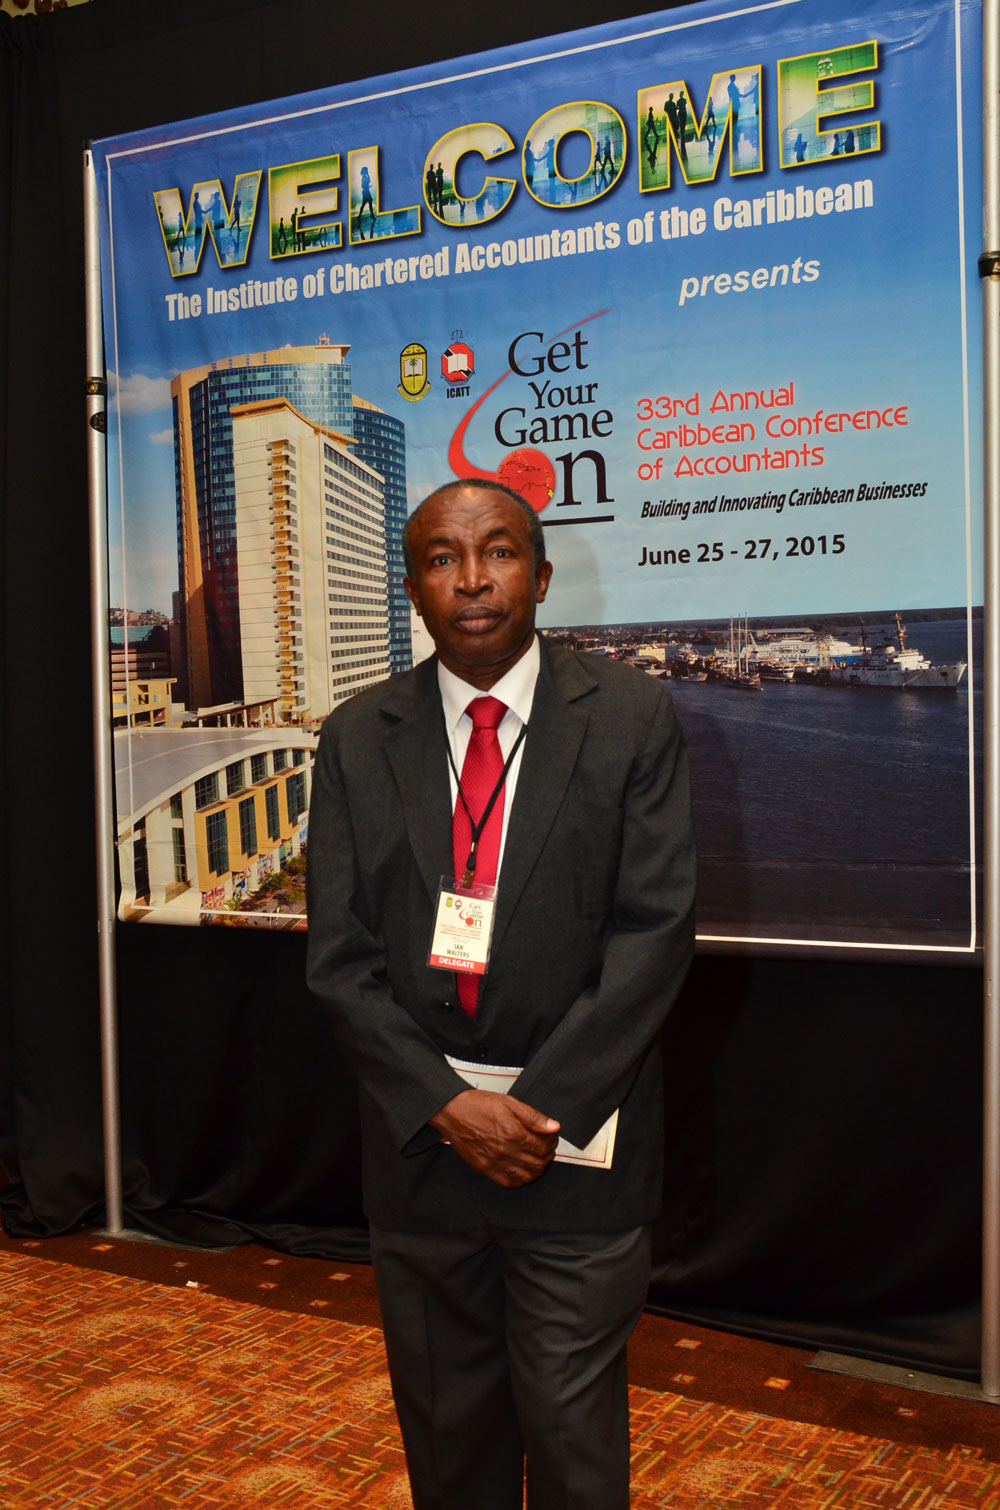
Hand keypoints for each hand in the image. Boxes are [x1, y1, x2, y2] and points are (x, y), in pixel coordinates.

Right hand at [429, 1089, 559, 1187]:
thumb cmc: (477, 1105)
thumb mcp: (509, 1103)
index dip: (552, 1141)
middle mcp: (506, 1151)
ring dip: (537, 1169)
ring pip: (527, 1176)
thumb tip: (554, 1127)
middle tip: (546, 1146)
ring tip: (536, 1157)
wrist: (452, 1112)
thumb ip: (533, 1117)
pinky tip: (522, 1169)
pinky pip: (509, 1182)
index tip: (550, 1136)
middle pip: (538, 1163)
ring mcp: (495, 1163)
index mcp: (514, 1134)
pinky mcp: (486, 1169)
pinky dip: (521, 1179)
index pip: (544, 1146)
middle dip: (547, 1155)